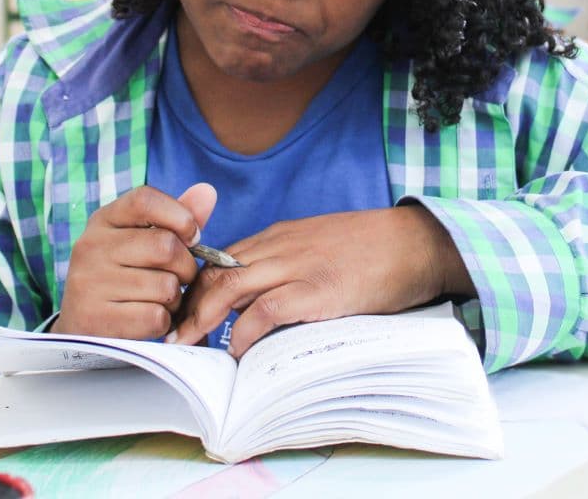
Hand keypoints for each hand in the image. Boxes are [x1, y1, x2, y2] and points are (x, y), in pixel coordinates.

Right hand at [51, 183, 216, 339]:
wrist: (82, 323)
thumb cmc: (123, 274)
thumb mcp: (142, 240)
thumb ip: (177, 217)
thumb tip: (207, 191)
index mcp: (104, 220)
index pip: (145, 200)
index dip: (180, 216)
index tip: (192, 237)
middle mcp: (91, 246)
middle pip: (164, 246)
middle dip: (186, 267)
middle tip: (180, 278)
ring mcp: (88, 283)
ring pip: (165, 286)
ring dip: (175, 298)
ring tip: (161, 300)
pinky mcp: (95, 318)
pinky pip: (155, 317)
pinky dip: (163, 321)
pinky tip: (148, 318)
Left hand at [169, 205, 471, 356]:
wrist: (416, 242)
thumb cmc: (374, 249)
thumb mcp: (320, 246)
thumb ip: (287, 265)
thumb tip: (258, 302)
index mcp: (279, 236)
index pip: (220, 258)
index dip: (195, 288)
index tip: (181, 313)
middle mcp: (280, 246)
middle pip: (214, 271)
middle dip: (187, 305)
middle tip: (172, 336)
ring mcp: (297, 266)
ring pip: (229, 287)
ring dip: (201, 319)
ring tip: (188, 346)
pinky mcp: (317, 289)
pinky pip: (266, 310)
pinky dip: (244, 332)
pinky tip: (237, 351)